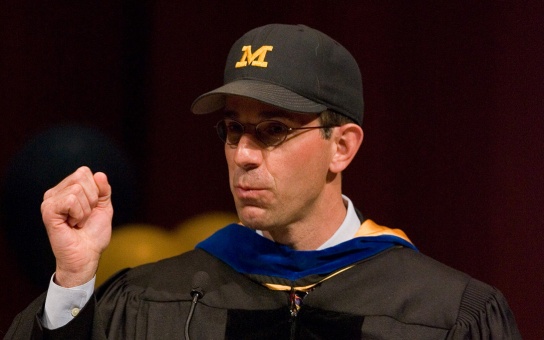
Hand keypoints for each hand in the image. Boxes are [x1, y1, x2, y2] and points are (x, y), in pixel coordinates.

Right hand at [41, 166, 112, 286]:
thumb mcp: (104, 207)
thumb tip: (99, 174)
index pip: (85, 172)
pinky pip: (71, 200)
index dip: (96, 191)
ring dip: (85, 209)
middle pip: (81, 176)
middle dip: (91, 199)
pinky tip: (72, 224)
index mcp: (67, 189)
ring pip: (77, 189)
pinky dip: (79, 214)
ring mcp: (49, 201)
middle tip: (84, 216)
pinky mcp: (48, 211)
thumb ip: (103, 190)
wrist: (86, 255)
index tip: (91, 209)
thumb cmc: (93, 234)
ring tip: (77, 222)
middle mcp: (55, 193)